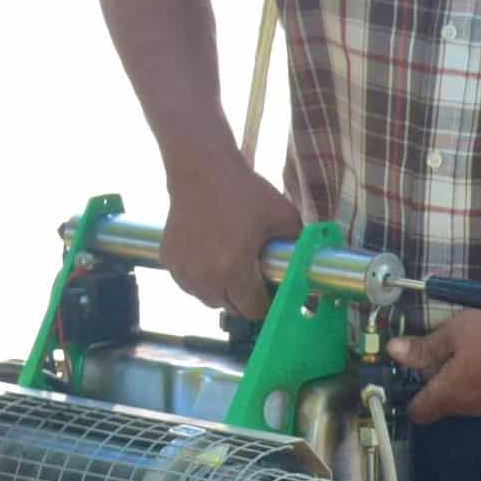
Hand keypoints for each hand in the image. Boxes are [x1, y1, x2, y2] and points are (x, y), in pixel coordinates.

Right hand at [161, 160, 300, 322]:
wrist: (201, 170)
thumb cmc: (243, 192)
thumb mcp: (284, 216)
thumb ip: (299, 245)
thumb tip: (311, 266)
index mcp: (233, 270)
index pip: (253, 310)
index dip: (267, 302)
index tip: (271, 289)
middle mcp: (204, 278)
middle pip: (231, 309)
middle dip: (246, 298)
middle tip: (254, 276)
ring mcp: (183, 272)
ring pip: (209, 299)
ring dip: (222, 290)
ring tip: (231, 264)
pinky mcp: (169, 262)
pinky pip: (190, 284)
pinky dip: (202, 278)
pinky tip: (211, 256)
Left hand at [384, 309, 480, 422]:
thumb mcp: (452, 333)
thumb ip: (422, 348)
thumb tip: (394, 352)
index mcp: (450, 395)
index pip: (418, 412)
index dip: (408, 392)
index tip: (407, 369)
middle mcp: (468, 407)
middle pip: (437, 401)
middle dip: (432, 378)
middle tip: (438, 343)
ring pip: (457, 395)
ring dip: (452, 375)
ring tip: (462, 341)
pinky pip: (475, 389)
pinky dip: (471, 374)